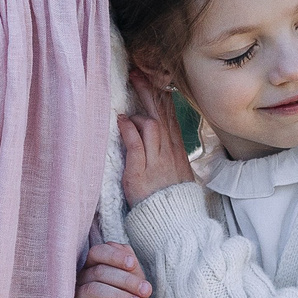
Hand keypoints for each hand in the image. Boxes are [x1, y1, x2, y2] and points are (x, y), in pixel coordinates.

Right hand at [75, 241, 152, 297]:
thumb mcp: (134, 286)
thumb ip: (130, 267)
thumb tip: (127, 251)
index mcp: (94, 267)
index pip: (97, 252)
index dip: (114, 256)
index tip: (133, 264)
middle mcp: (81, 280)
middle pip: (99, 272)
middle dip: (126, 280)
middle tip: (146, 291)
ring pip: (93, 290)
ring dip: (119, 296)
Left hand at [118, 71, 197, 208]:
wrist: (174, 225)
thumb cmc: (170, 199)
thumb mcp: (175, 171)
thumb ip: (167, 150)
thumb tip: (158, 130)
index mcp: (176, 150)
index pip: (170, 116)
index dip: (161, 96)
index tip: (153, 78)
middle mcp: (169, 152)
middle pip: (161, 114)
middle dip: (149, 91)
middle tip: (137, 73)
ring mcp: (156, 162)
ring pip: (152, 125)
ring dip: (139, 109)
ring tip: (128, 95)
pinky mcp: (140, 173)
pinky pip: (136, 146)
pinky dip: (129, 131)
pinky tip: (121, 120)